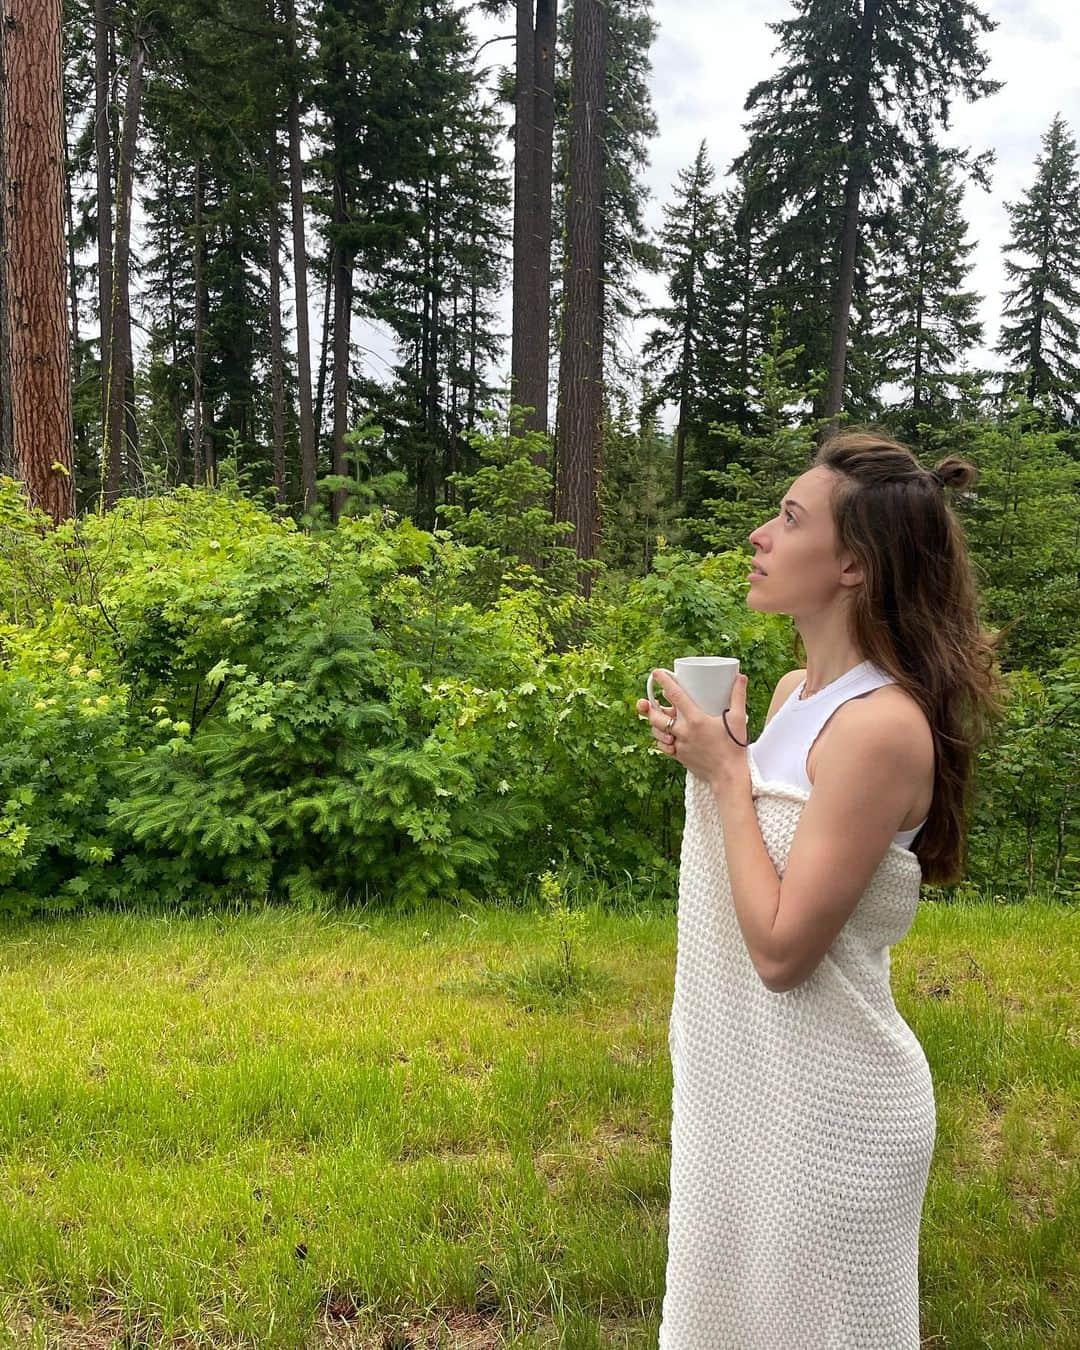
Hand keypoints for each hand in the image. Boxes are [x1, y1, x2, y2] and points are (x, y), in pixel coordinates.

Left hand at [636, 670, 751, 793]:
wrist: (729, 776)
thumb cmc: (734, 747)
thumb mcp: (738, 718)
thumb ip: (738, 696)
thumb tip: (741, 676)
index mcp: (695, 719)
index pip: (675, 695)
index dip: (664, 682)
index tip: (656, 672)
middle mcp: (683, 732)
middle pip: (657, 716)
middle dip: (649, 706)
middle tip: (648, 699)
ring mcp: (679, 745)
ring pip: (657, 732)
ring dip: (654, 723)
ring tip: (656, 715)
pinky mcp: (679, 757)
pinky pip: (663, 747)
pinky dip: (661, 739)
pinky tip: (664, 735)